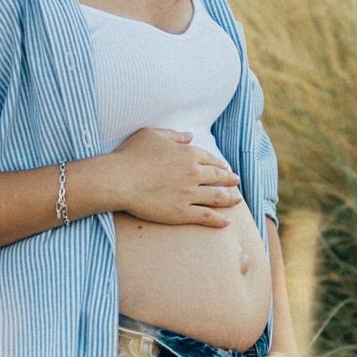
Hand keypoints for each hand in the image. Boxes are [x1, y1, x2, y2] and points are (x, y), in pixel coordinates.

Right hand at [88, 128, 241, 227]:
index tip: (225, 168)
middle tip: (236, 182)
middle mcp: (193, 173)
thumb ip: (174, 135)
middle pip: (218, 177)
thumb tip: (190, 136)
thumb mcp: (151, 135)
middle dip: (230, 180)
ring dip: (230, 199)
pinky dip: (219, 220)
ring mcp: (189, 194)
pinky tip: (226, 222)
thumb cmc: (130, 155)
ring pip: (217, 197)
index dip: (220, 164)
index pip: (210, 159)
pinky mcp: (182, 212)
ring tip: (237, 200)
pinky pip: (206, 216)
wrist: (119, 179)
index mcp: (188, 154)